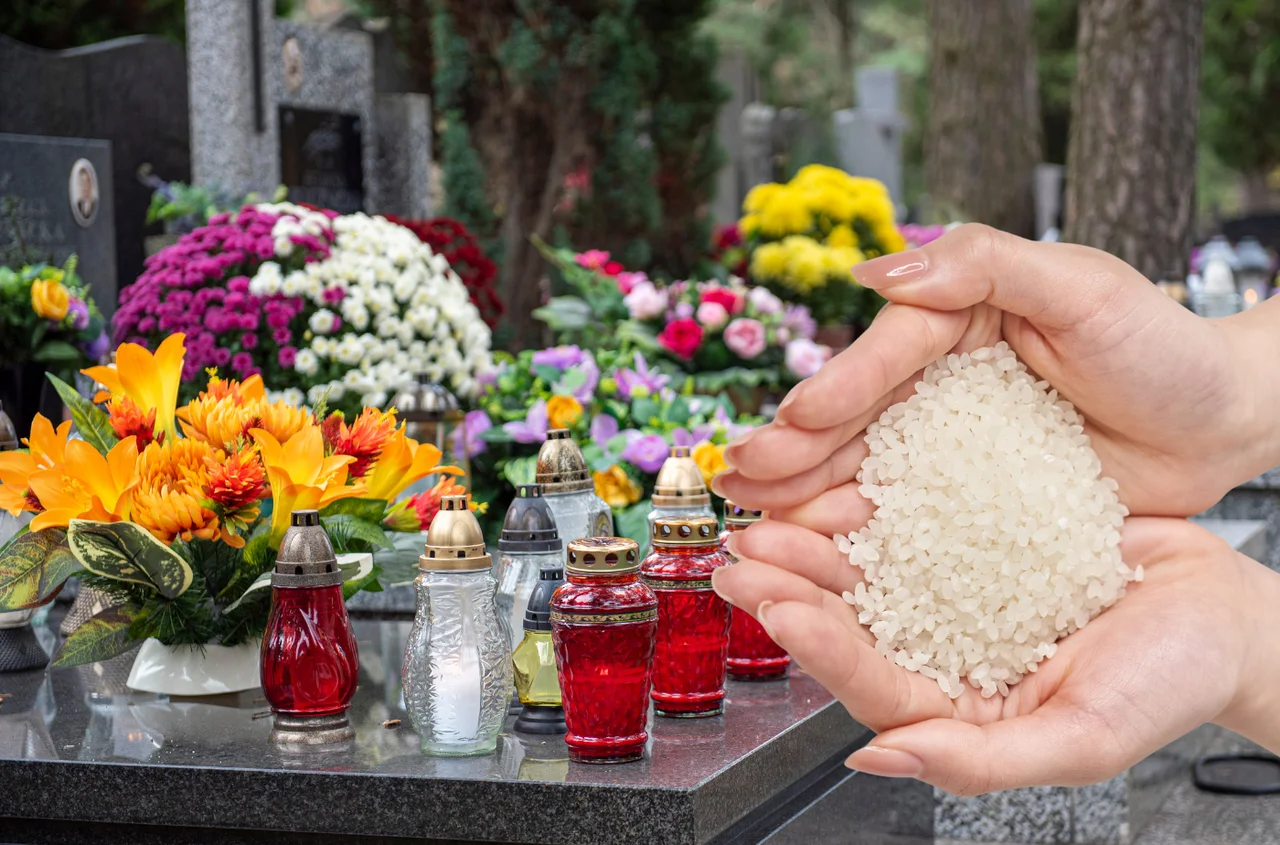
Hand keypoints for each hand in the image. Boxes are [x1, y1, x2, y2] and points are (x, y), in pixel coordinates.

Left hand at [711, 517, 1279, 793]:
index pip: (871, 681)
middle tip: (742, 550)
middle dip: (793, 584)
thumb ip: (980, 759)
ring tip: (770, 508)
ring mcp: (956, 589)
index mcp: (957, 706)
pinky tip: (840, 474)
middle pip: (852, 618)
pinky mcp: (975, 534)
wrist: (1227, 608)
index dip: (819, 647)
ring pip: (871, 563)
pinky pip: (914, 514)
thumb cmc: (1170, 683)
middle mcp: (945, 646)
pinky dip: (873, 496)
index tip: (774, 607)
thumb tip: (877, 759)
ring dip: (816, 536)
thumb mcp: (1085, 736)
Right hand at [716, 224, 1277, 522]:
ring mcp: (955, 440)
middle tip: (742, 477)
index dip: (840, 388)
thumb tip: (878, 268)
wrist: (1224, 420)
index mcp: (960, 315)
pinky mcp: (973, 494)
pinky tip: (821, 549)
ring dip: (811, 492)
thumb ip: (984, 265)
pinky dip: (864, 531)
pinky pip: (912, 512)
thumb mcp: (1082, 286)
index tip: (794, 421)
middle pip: (861, 413)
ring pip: (871, 465)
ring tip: (756, 516)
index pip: (889, 353)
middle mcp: (945, 377)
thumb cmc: (1164, 342)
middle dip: (799, 446)